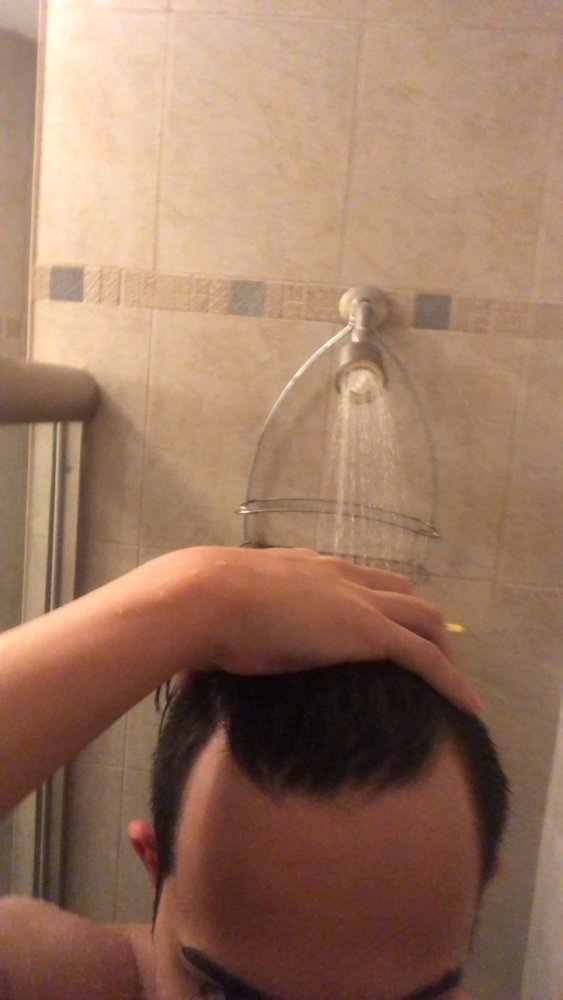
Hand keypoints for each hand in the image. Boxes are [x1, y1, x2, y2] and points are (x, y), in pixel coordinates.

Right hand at [164, 546, 480, 715]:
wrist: (202, 597)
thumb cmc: (198, 609)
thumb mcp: (223, 612)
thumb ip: (233, 622)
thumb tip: (206, 650)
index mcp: (305, 569)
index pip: (358, 579)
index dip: (378, 601)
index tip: (383, 626)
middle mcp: (338, 575)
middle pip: (401, 591)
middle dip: (420, 620)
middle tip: (428, 654)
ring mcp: (356, 600)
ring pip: (424, 618)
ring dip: (443, 648)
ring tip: (453, 683)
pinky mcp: (369, 631)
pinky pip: (425, 656)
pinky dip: (450, 679)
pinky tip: (466, 705)